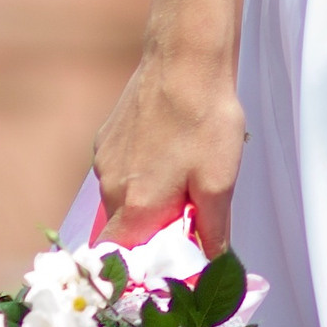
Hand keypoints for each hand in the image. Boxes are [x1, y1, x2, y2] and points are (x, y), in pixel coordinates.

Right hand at [91, 37, 244, 251]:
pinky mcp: (107, 136)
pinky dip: (143, 170)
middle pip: (125, 227)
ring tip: (185, 171)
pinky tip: (171, 148)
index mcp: (136, 206)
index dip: (138, 268)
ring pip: (124, 196)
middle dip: (153, 227)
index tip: (162, 263)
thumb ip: (212, 231)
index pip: (118, 258)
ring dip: (149, 196)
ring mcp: (106, 159)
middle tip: (189, 211)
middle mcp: (110, 186)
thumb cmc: (204, 120)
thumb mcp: (220, 183)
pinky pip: (122, 168)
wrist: (184, 59)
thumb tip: (212, 262)